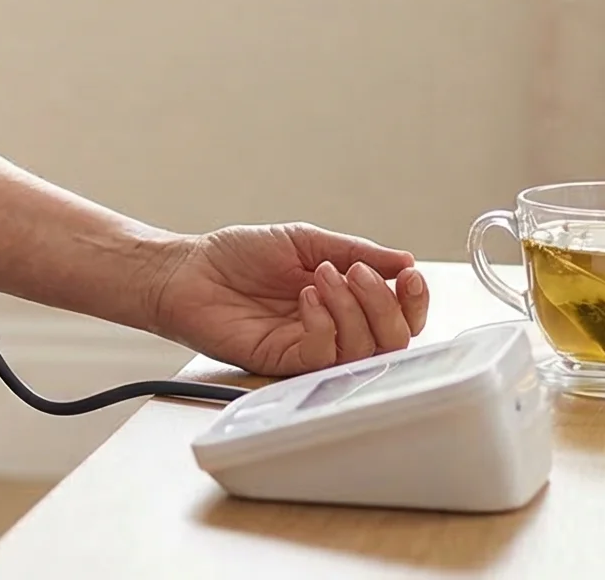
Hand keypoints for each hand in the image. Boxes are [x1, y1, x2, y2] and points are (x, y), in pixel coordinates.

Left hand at [145, 224, 428, 376]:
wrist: (190, 270)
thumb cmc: (239, 255)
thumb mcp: (305, 241)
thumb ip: (355, 251)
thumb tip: (404, 260)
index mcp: (346, 301)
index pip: (399, 316)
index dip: (414, 302)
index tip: (410, 276)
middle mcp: (335, 329)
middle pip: (392, 342)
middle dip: (385, 306)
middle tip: (357, 273)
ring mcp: (311, 349)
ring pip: (362, 353)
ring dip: (352, 310)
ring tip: (324, 276)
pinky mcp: (284, 362)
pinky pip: (322, 358)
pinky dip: (324, 325)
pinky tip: (306, 298)